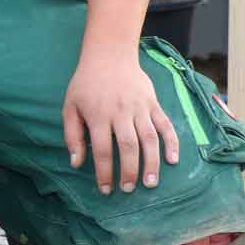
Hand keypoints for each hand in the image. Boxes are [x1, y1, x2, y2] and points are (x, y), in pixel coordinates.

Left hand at [61, 51, 180, 194]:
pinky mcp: (153, 103)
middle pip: (129, 147)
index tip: (106, 189)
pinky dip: (172, 143)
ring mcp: (140, 107)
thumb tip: (77, 163)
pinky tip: (173, 160)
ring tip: (151, 183)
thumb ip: (72, 135)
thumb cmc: (86, 84)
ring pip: (150, 139)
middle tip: (128, 189)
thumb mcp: (70, 107)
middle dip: (129, 171)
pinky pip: (166, 125)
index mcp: (98, 115)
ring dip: (152, 163)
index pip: (103, 150)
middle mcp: (121, 112)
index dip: (105, 172)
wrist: (109, 55)